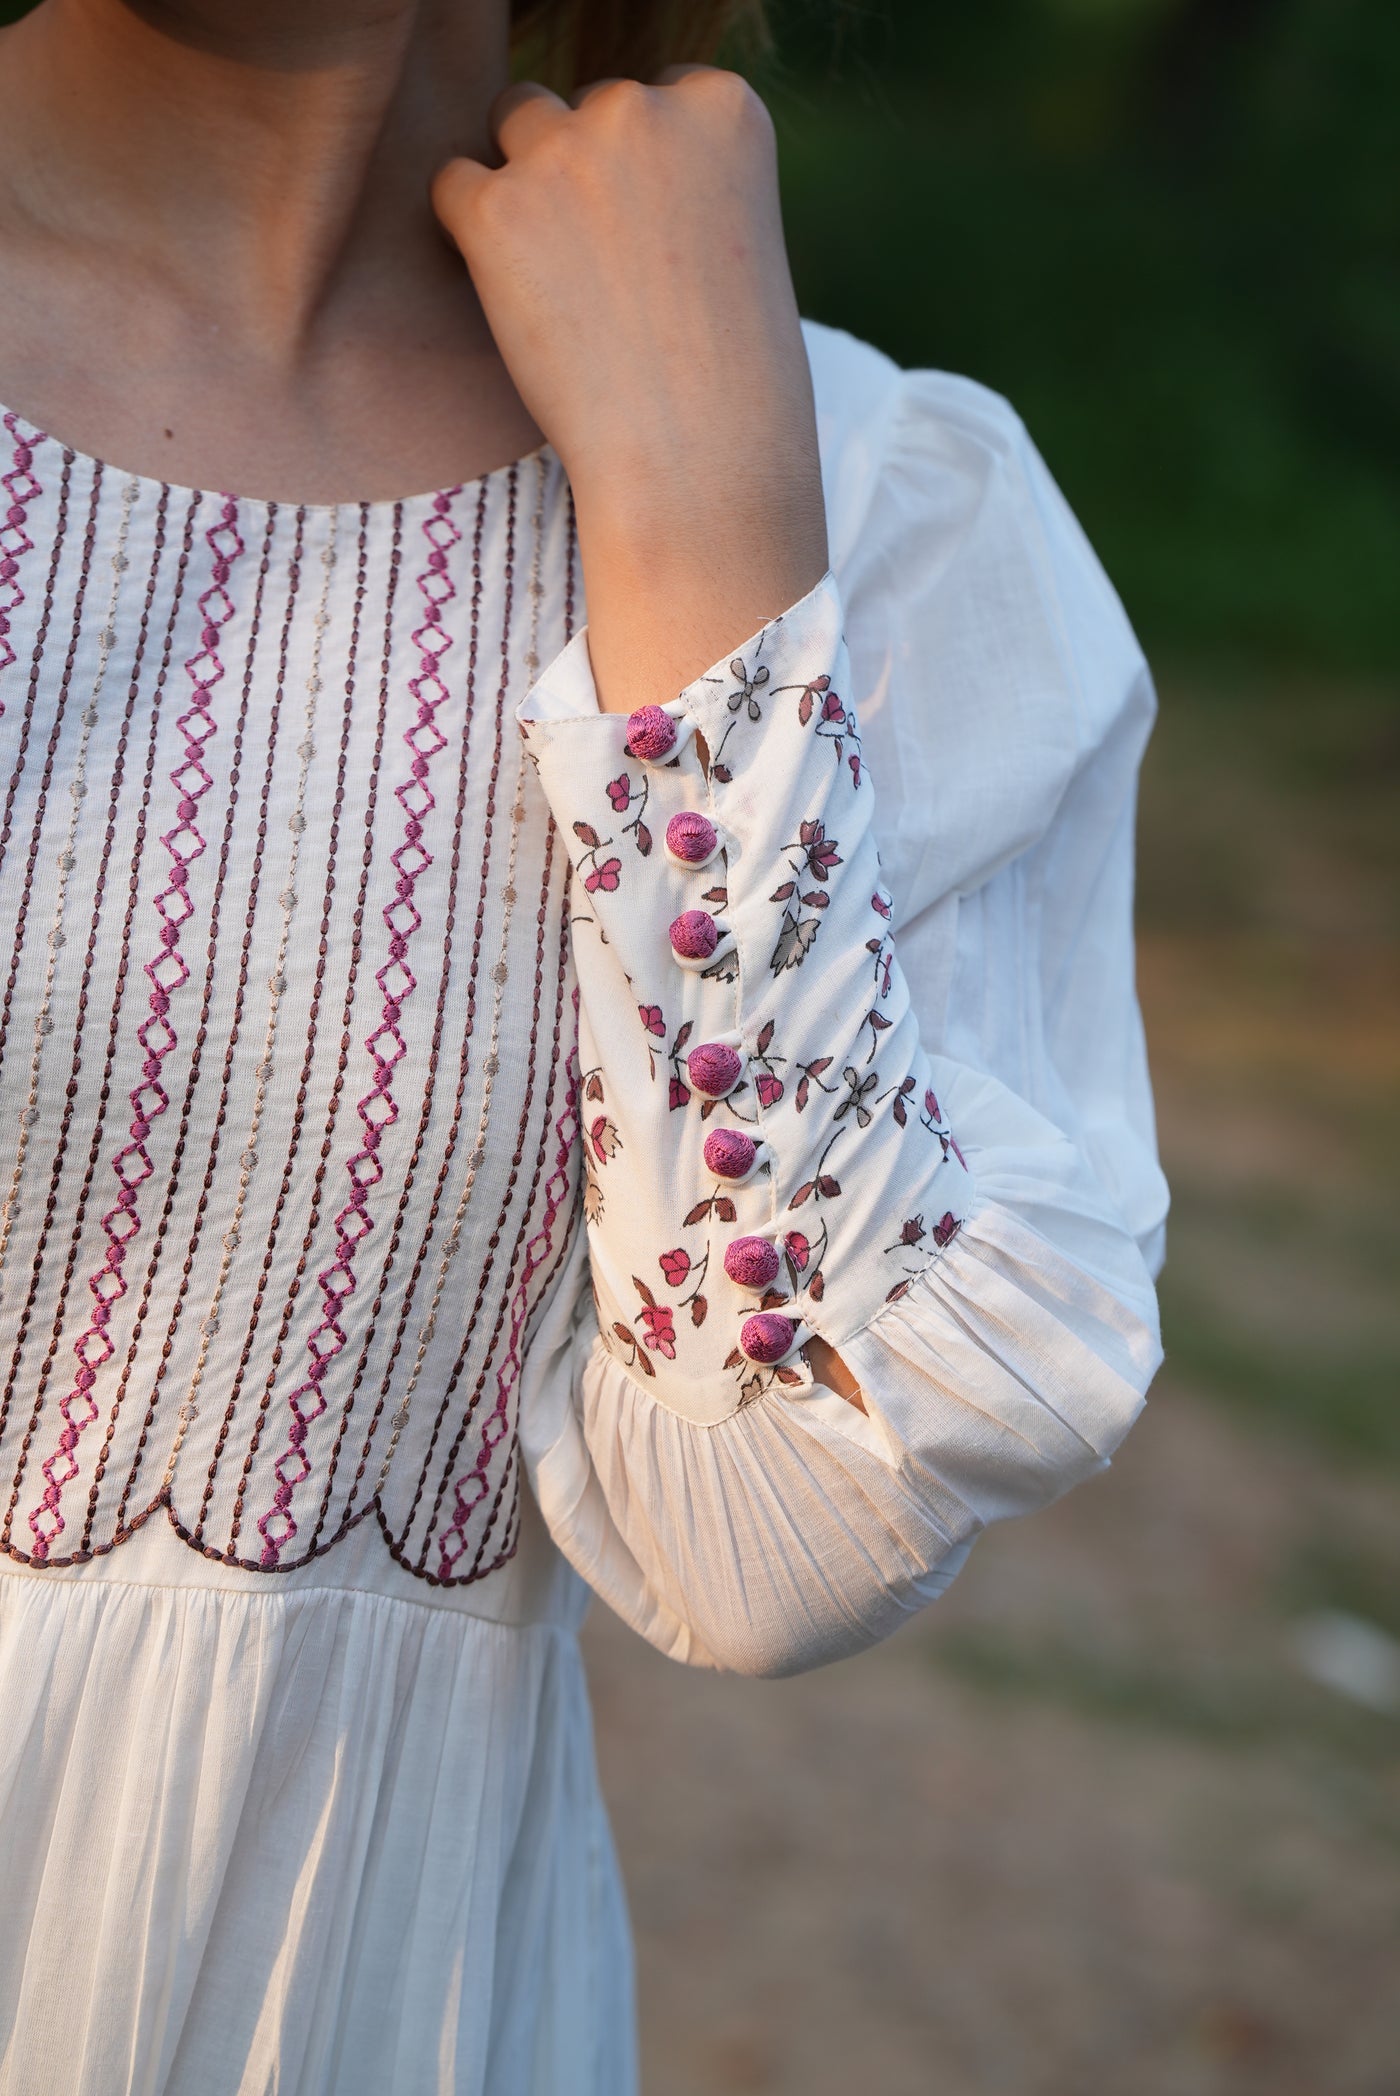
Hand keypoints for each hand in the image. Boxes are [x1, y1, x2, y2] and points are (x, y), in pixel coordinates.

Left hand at [433, 68, 828, 711]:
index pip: (663, 94)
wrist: (698, 469)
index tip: (666, 246)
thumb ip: (680, 179)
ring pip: (514, 124)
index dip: (651, 174)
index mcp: (725, 107)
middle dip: (585, 176)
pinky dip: (470, 235)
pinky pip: (453, 183)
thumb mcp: (741, 247)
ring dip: (524, 189)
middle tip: (610, 284)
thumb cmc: (731, 382)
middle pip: (583, 108)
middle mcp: (644, 108)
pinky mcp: (494, 210)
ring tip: (561, 288)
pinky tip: (515, 299)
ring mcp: (564, 152)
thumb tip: (586, 164)